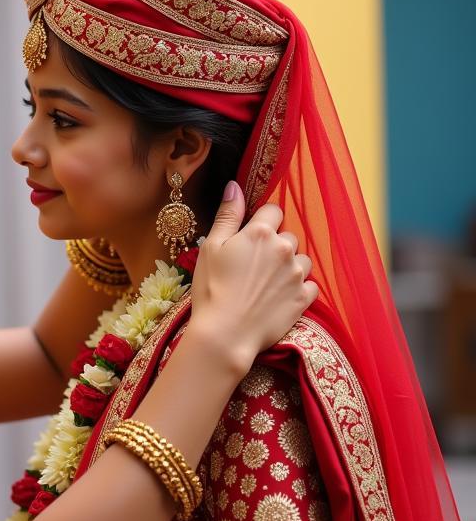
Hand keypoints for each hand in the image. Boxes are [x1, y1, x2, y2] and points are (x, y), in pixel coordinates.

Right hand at [188, 182, 315, 375]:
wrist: (225, 334)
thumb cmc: (211, 289)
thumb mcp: (211, 247)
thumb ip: (228, 215)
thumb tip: (235, 186)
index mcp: (261, 233)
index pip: (273, 210)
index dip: (261, 221)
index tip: (249, 238)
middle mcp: (285, 248)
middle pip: (288, 235)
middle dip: (275, 245)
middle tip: (253, 266)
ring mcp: (298, 274)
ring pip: (301, 259)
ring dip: (288, 266)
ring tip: (267, 283)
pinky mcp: (304, 298)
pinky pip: (310, 285)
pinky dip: (298, 288)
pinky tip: (278, 297)